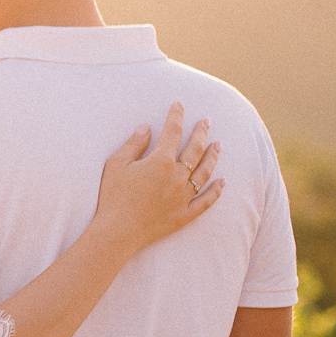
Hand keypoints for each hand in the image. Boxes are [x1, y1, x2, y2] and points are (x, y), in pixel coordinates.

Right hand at [92, 102, 222, 254]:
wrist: (117, 231)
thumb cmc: (113, 196)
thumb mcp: (116, 164)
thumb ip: (134, 144)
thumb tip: (148, 127)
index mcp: (160, 162)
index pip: (172, 132)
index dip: (176, 116)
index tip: (180, 105)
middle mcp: (177, 177)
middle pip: (195, 150)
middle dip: (201, 132)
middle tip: (207, 121)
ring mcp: (183, 197)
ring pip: (205, 173)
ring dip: (213, 157)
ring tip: (219, 145)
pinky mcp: (184, 215)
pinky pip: (206, 201)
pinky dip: (216, 191)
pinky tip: (222, 182)